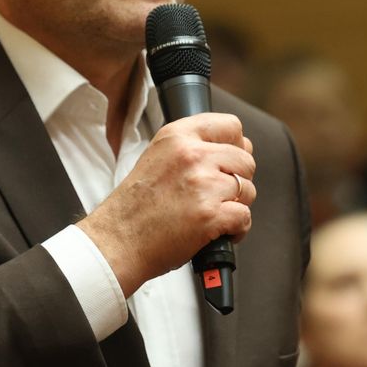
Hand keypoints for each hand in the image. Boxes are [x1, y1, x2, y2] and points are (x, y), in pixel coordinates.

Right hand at [78, 113, 256, 296]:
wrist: (118, 240)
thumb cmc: (136, 206)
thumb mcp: (157, 157)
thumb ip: (192, 147)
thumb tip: (239, 146)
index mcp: (178, 137)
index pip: (231, 126)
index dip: (236, 146)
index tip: (229, 161)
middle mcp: (192, 155)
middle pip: (245, 159)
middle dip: (238, 179)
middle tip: (217, 194)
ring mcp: (203, 184)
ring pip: (248, 189)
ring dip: (237, 205)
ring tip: (213, 213)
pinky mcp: (210, 215)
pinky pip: (244, 217)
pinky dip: (237, 229)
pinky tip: (219, 232)